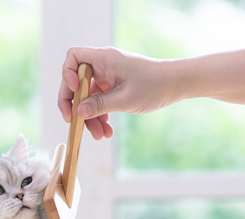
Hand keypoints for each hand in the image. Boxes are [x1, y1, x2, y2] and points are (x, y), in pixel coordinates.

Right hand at [58, 47, 183, 138]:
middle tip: (73, 123)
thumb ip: (99, 105)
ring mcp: (107, 77)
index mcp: (105, 59)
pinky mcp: (113, 88)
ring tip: (99, 135)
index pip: (73, 58)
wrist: (177, 84)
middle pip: (76, 83)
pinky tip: (107, 131)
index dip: (67, 74)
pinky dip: (100, 116)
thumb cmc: (155, 85)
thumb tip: (78, 113)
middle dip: (75, 105)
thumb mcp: (125, 99)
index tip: (75, 92)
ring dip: (90, 117)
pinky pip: (99, 102)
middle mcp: (103, 65)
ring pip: (88, 97)